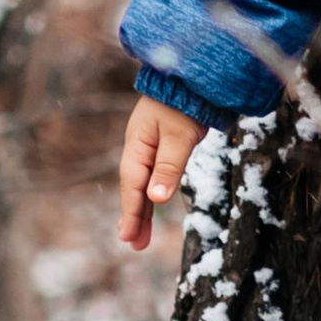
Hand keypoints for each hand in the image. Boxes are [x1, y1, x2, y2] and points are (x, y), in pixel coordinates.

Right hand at [119, 94, 206, 248]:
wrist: (193, 75)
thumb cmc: (185, 103)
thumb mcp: (179, 137)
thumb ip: (169, 167)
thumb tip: (155, 198)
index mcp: (138, 145)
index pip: (133, 185)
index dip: (131, 212)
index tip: (128, 238)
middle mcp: (139, 147)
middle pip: (134, 187)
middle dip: (134, 216)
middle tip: (135, 245)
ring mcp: (149, 145)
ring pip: (143, 182)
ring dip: (142, 208)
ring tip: (141, 235)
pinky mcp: (162, 143)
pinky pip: (152, 174)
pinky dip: (151, 191)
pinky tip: (152, 202)